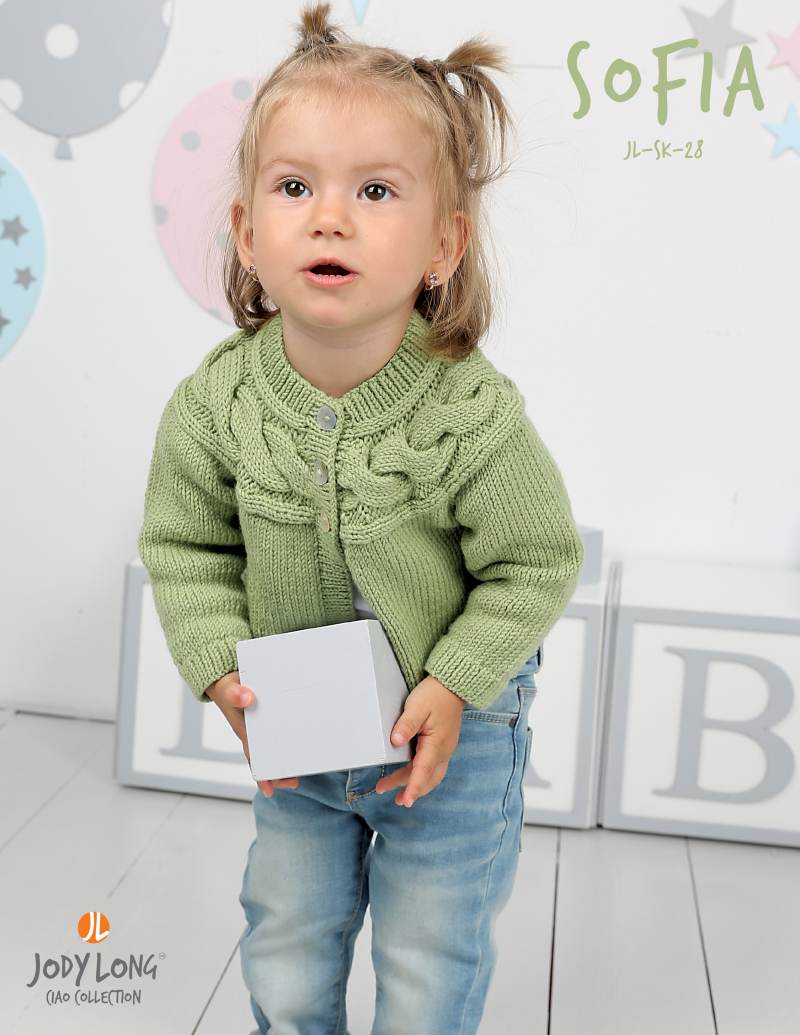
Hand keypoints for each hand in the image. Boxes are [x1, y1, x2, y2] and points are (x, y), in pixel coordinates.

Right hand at [206, 671, 300, 797]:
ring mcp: (263, 729)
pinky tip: (307, 738)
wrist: (228, 681)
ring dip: (289, 757)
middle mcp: (255, 735)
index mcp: (245, 731)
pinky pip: (283, 733)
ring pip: (277, 748)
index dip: (263, 774)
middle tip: (295, 781)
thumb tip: (247, 698)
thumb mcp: (228, 688)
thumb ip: (235, 693)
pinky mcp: (272, 720)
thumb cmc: (229, 688)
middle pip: (268, 759)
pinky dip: (293, 738)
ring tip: (306, 765)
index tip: (270, 789)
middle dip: (280, 772)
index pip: (254, 757)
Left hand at [375, 675, 464, 806]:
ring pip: (431, 775)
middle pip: (426, 778)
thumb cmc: (434, 695)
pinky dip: (421, 776)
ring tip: (399, 795)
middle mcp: (443, 751)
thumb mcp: (417, 706)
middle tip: (387, 793)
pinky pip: (432, 768)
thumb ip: (406, 725)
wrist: (452, 687)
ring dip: (415, 785)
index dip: (413, 787)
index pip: (423, 771)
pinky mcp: (442, 746)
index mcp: (437, 744)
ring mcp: (444, 750)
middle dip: (407, 788)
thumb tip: (395, 742)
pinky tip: (410, 776)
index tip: (406, 801)